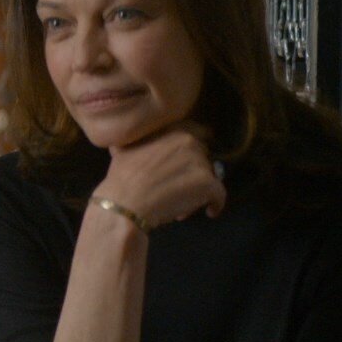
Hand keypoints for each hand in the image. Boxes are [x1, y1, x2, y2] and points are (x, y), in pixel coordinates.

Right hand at [94, 123, 226, 229]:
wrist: (125, 204)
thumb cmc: (122, 178)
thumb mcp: (124, 148)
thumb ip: (139, 138)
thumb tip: (134, 136)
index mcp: (173, 130)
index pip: (196, 133)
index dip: (192, 149)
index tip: (186, 162)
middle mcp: (190, 142)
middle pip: (203, 157)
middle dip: (194, 170)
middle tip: (180, 185)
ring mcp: (200, 163)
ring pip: (210, 177)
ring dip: (199, 189)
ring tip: (184, 202)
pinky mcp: (208, 185)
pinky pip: (219, 195)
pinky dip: (215, 204)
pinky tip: (209, 211)